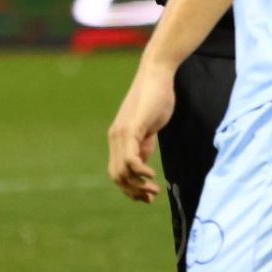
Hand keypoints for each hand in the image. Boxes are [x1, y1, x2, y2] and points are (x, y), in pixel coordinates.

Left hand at [106, 59, 174, 202]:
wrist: (157, 74)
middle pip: (117, 176)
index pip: (117, 172)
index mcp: (118, 138)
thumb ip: (143, 144)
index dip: (130, 188)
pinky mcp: (132, 129)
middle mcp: (115, 137)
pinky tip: (151, 175)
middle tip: (151, 197)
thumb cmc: (156, 98)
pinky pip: (131, 159)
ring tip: (153, 190)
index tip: (147, 197)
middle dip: (134, 192)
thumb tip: (140, 164)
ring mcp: (122, 133)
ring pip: (122, 171)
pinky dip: (140, 172)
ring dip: (138, 186)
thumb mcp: (148, 127)